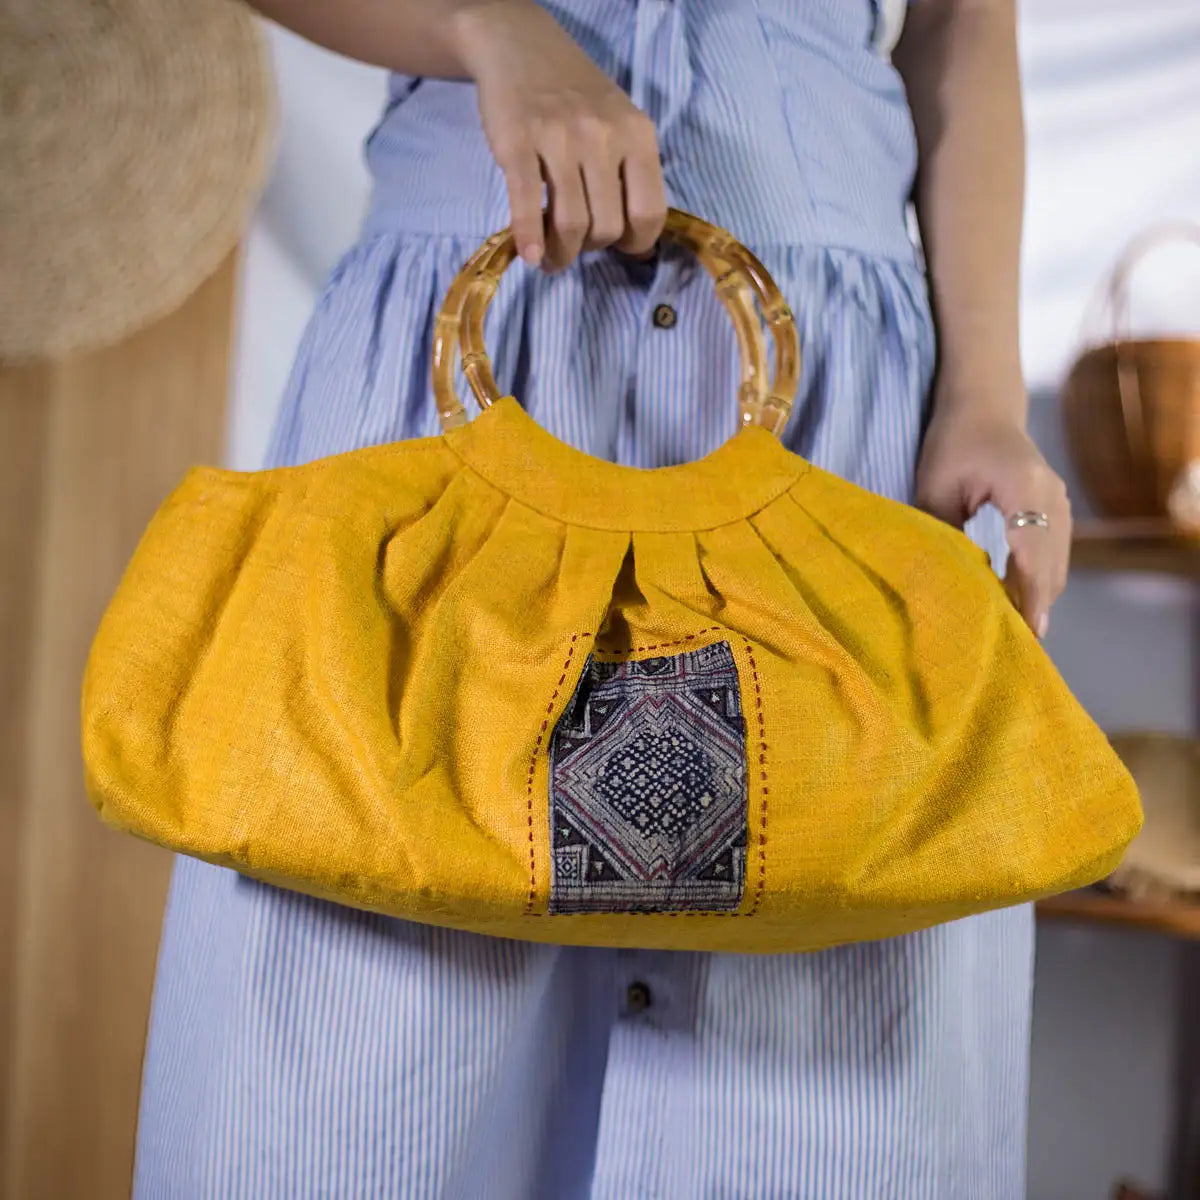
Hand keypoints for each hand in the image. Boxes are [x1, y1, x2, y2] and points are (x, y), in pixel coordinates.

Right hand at [453, 1, 666, 269]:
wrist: (520, 47)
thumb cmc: (576, 96)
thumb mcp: (620, 124)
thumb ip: (632, 174)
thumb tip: (640, 245)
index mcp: (638, 135)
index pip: (650, 213)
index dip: (636, 244)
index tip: (619, 247)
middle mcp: (604, 136)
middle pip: (608, 227)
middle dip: (592, 249)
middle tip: (576, 245)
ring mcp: (560, 138)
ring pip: (572, 224)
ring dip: (561, 254)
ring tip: (552, 257)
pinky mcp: (518, 142)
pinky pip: (527, 203)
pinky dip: (529, 238)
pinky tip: (528, 255)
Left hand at [915, 400, 1071, 638]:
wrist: (982, 407)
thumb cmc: (953, 444)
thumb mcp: (936, 489)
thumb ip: (943, 533)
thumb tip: (945, 583)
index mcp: (1025, 488)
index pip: (1033, 554)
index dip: (1030, 596)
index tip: (1028, 631)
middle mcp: (1053, 497)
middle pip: (1051, 565)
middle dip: (1035, 605)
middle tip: (1017, 647)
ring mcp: (1060, 502)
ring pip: (1056, 563)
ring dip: (1039, 596)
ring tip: (1017, 634)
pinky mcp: (1057, 509)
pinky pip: (1053, 553)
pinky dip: (1039, 580)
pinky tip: (1020, 604)